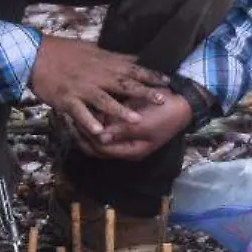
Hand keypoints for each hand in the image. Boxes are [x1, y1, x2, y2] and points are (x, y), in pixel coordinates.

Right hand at [28, 36, 166, 139]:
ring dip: (121, 111)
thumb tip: (135, 57)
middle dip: (144, 92)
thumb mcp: (92, 49)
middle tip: (162, 100)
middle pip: (124, 84)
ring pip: (104, 100)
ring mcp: (81, 88)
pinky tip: (99, 132)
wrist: (35, 55)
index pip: (131, 68)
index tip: (167, 80)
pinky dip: (89, 122)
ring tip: (136, 120)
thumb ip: (114, 57)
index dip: (150, 75)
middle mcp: (95, 76)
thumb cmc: (63, 51)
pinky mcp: (67, 99)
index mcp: (102, 63)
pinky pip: (80, 113)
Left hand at [76, 88, 190, 162]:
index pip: (99, 148)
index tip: (74, 121)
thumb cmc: (165, 114)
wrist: (183, 101)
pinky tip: (85, 106)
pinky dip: (95, 117)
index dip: (86, 136)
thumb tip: (99, 136)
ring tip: (70, 111)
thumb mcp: (144, 124)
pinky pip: (105, 124)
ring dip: (85, 124)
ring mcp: (125, 135)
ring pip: (98, 134)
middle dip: (80, 132)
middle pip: (95, 144)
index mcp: (130, 151)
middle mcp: (125, 146)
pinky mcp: (125, 124)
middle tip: (67, 116)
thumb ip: (121, 131)